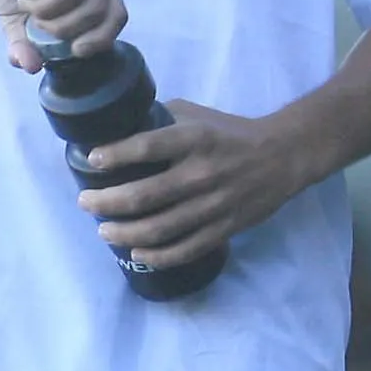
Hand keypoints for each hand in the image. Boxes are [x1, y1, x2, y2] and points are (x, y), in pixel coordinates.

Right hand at [0, 0, 122, 69]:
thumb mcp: (14, 16)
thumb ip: (25, 42)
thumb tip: (31, 68)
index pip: (117, 15)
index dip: (98, 39)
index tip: (71, 49)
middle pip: (96, 8)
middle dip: (62, 27)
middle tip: (36, 21)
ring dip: (42, 7)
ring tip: (23, 2)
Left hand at [76, 101, 302, 270]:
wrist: (284, 157)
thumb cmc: (232, 134)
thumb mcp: (199, 116)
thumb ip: (162, 119)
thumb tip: (121, 125)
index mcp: (195, 139)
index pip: (147, 146)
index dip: (114, 155)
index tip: (92, 160)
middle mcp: (202, 173)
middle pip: (143, 195)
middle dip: (105, 202)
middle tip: (86, 202)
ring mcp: (213, 205)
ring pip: (159, 228)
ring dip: (123, 232)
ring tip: (104, 231)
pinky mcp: (224, 228)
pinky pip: (185, 249)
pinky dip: (157, 255)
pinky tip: (137, 251)